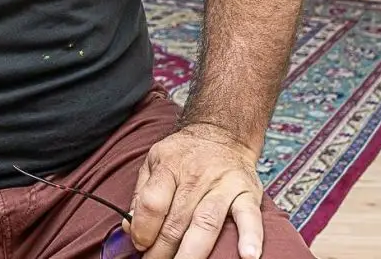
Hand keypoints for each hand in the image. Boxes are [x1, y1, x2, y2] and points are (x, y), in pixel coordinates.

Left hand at [125, 123, 263, 258]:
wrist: (222, 134)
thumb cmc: (184, 154)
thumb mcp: (154, 162)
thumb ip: (141, 195)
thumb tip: (130, 228)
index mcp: (169, 167)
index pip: (152, 203)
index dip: (143, 228)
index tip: (139, 244)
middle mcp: (196, 177)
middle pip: (177, 220)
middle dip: (163, 249)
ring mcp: (224, 185)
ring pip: (206, 224)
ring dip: (192, 252)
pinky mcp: (248, 193)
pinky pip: (250, 218)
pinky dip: (251, 237)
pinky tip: (247, 256)